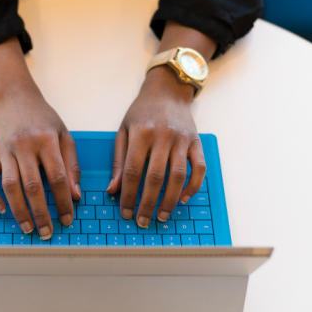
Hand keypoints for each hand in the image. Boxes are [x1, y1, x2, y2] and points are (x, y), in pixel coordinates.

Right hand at [0, 38, 79, 239]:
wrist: (14, 97)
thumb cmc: (42, 118)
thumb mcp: (64, 135)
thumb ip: (72, 165)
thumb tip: (75, 195)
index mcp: (47, 141)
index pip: (58, 177)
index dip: (63, 201)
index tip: (67, 218)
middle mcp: (25, 146)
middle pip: (33, 186)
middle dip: (41, 212)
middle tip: (47, 232)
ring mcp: (5, 150)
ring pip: (10, 185)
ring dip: (18, 210)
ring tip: (27, 227)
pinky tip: (2, 209)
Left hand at [106, 65, 206, 227]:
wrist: (168, 90)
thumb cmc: (142, 112)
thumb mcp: (123, 130)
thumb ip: (118, 161)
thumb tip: (112, 190)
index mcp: (141, 133)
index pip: (133, 171)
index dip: (128, 195)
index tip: (125, 212)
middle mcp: (163, 136)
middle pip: (155, 177)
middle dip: (148, 203)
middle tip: (143, 221)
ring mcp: (182, 139)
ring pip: (178, 176)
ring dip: (170, 200)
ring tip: (162, 216)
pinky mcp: (196, 142)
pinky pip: (199, 168)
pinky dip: (193, 186)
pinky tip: (184, 198)